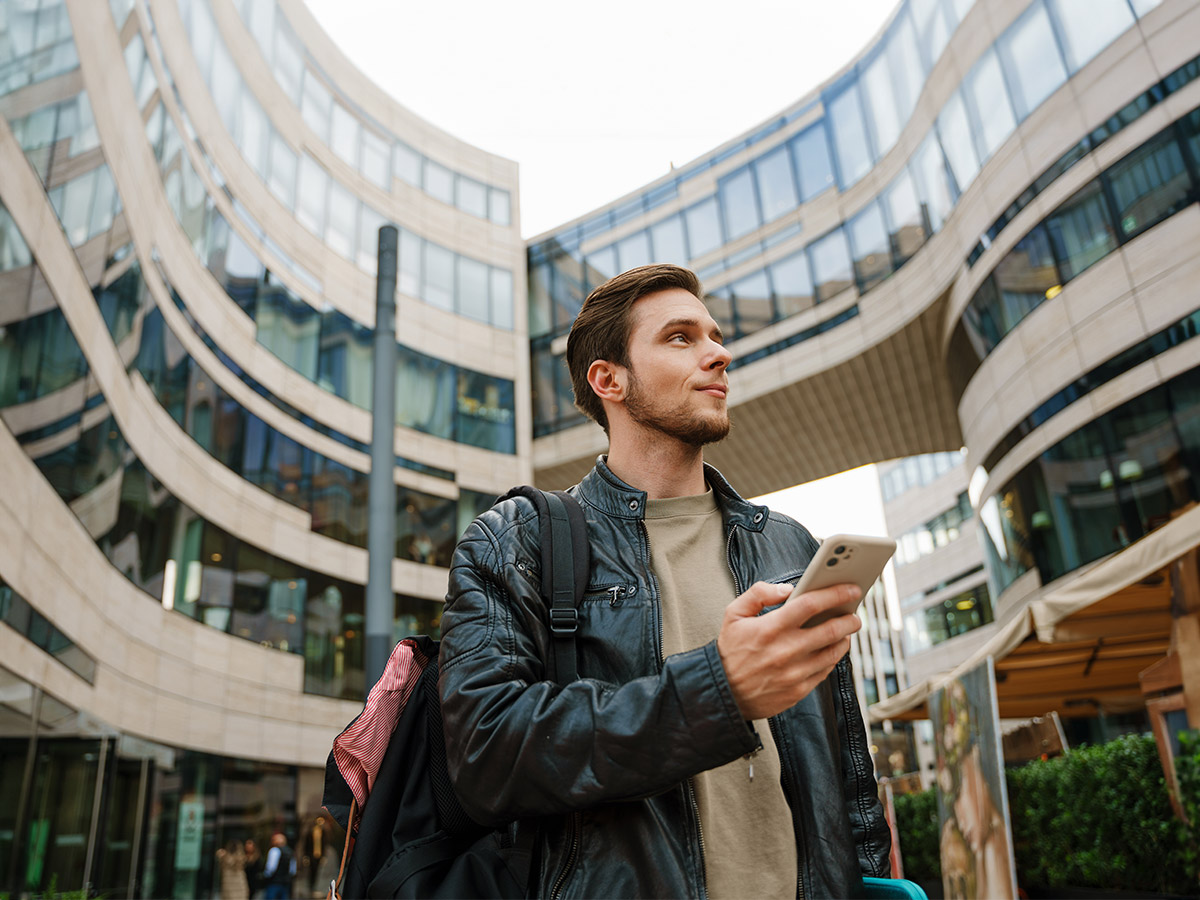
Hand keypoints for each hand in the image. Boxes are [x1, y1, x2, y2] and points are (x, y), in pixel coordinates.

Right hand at [716, 581, 861, 719]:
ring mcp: (795, 672)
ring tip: (846, 630)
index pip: (811, 604)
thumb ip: (758, 594)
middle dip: (849, 618)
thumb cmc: (730, 652)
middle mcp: (786, 650)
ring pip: (833, 652)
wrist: (724, 693)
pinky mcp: (799, 690)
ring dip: (845, 638)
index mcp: (771, 628)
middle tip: (855, 612)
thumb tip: (786, 589)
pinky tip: (832, 649)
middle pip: (831, 629)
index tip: (849, 589)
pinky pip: (825, 671)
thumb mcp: (733, 614)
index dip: (835, 594)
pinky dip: (833, 658)